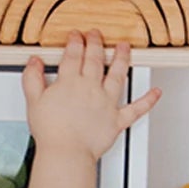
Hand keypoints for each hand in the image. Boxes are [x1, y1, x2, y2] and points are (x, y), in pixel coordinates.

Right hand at [21, 31, 161, 162]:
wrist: (66, 153)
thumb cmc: (51, 132)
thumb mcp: (34, 101)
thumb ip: (33, 79)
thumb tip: (34, 61)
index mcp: (70, 82)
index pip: (73, 55)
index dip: (75, 42)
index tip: (76, 35)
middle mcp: (91, 88)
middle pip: (95, 59)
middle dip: (96, 43)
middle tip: (96, 34)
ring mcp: (106, 103)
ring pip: (117, 75)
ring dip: (121, 58)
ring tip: (124, 47)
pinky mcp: (117, 120)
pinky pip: (136, 109)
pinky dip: (148, 101)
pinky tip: (156, 92)